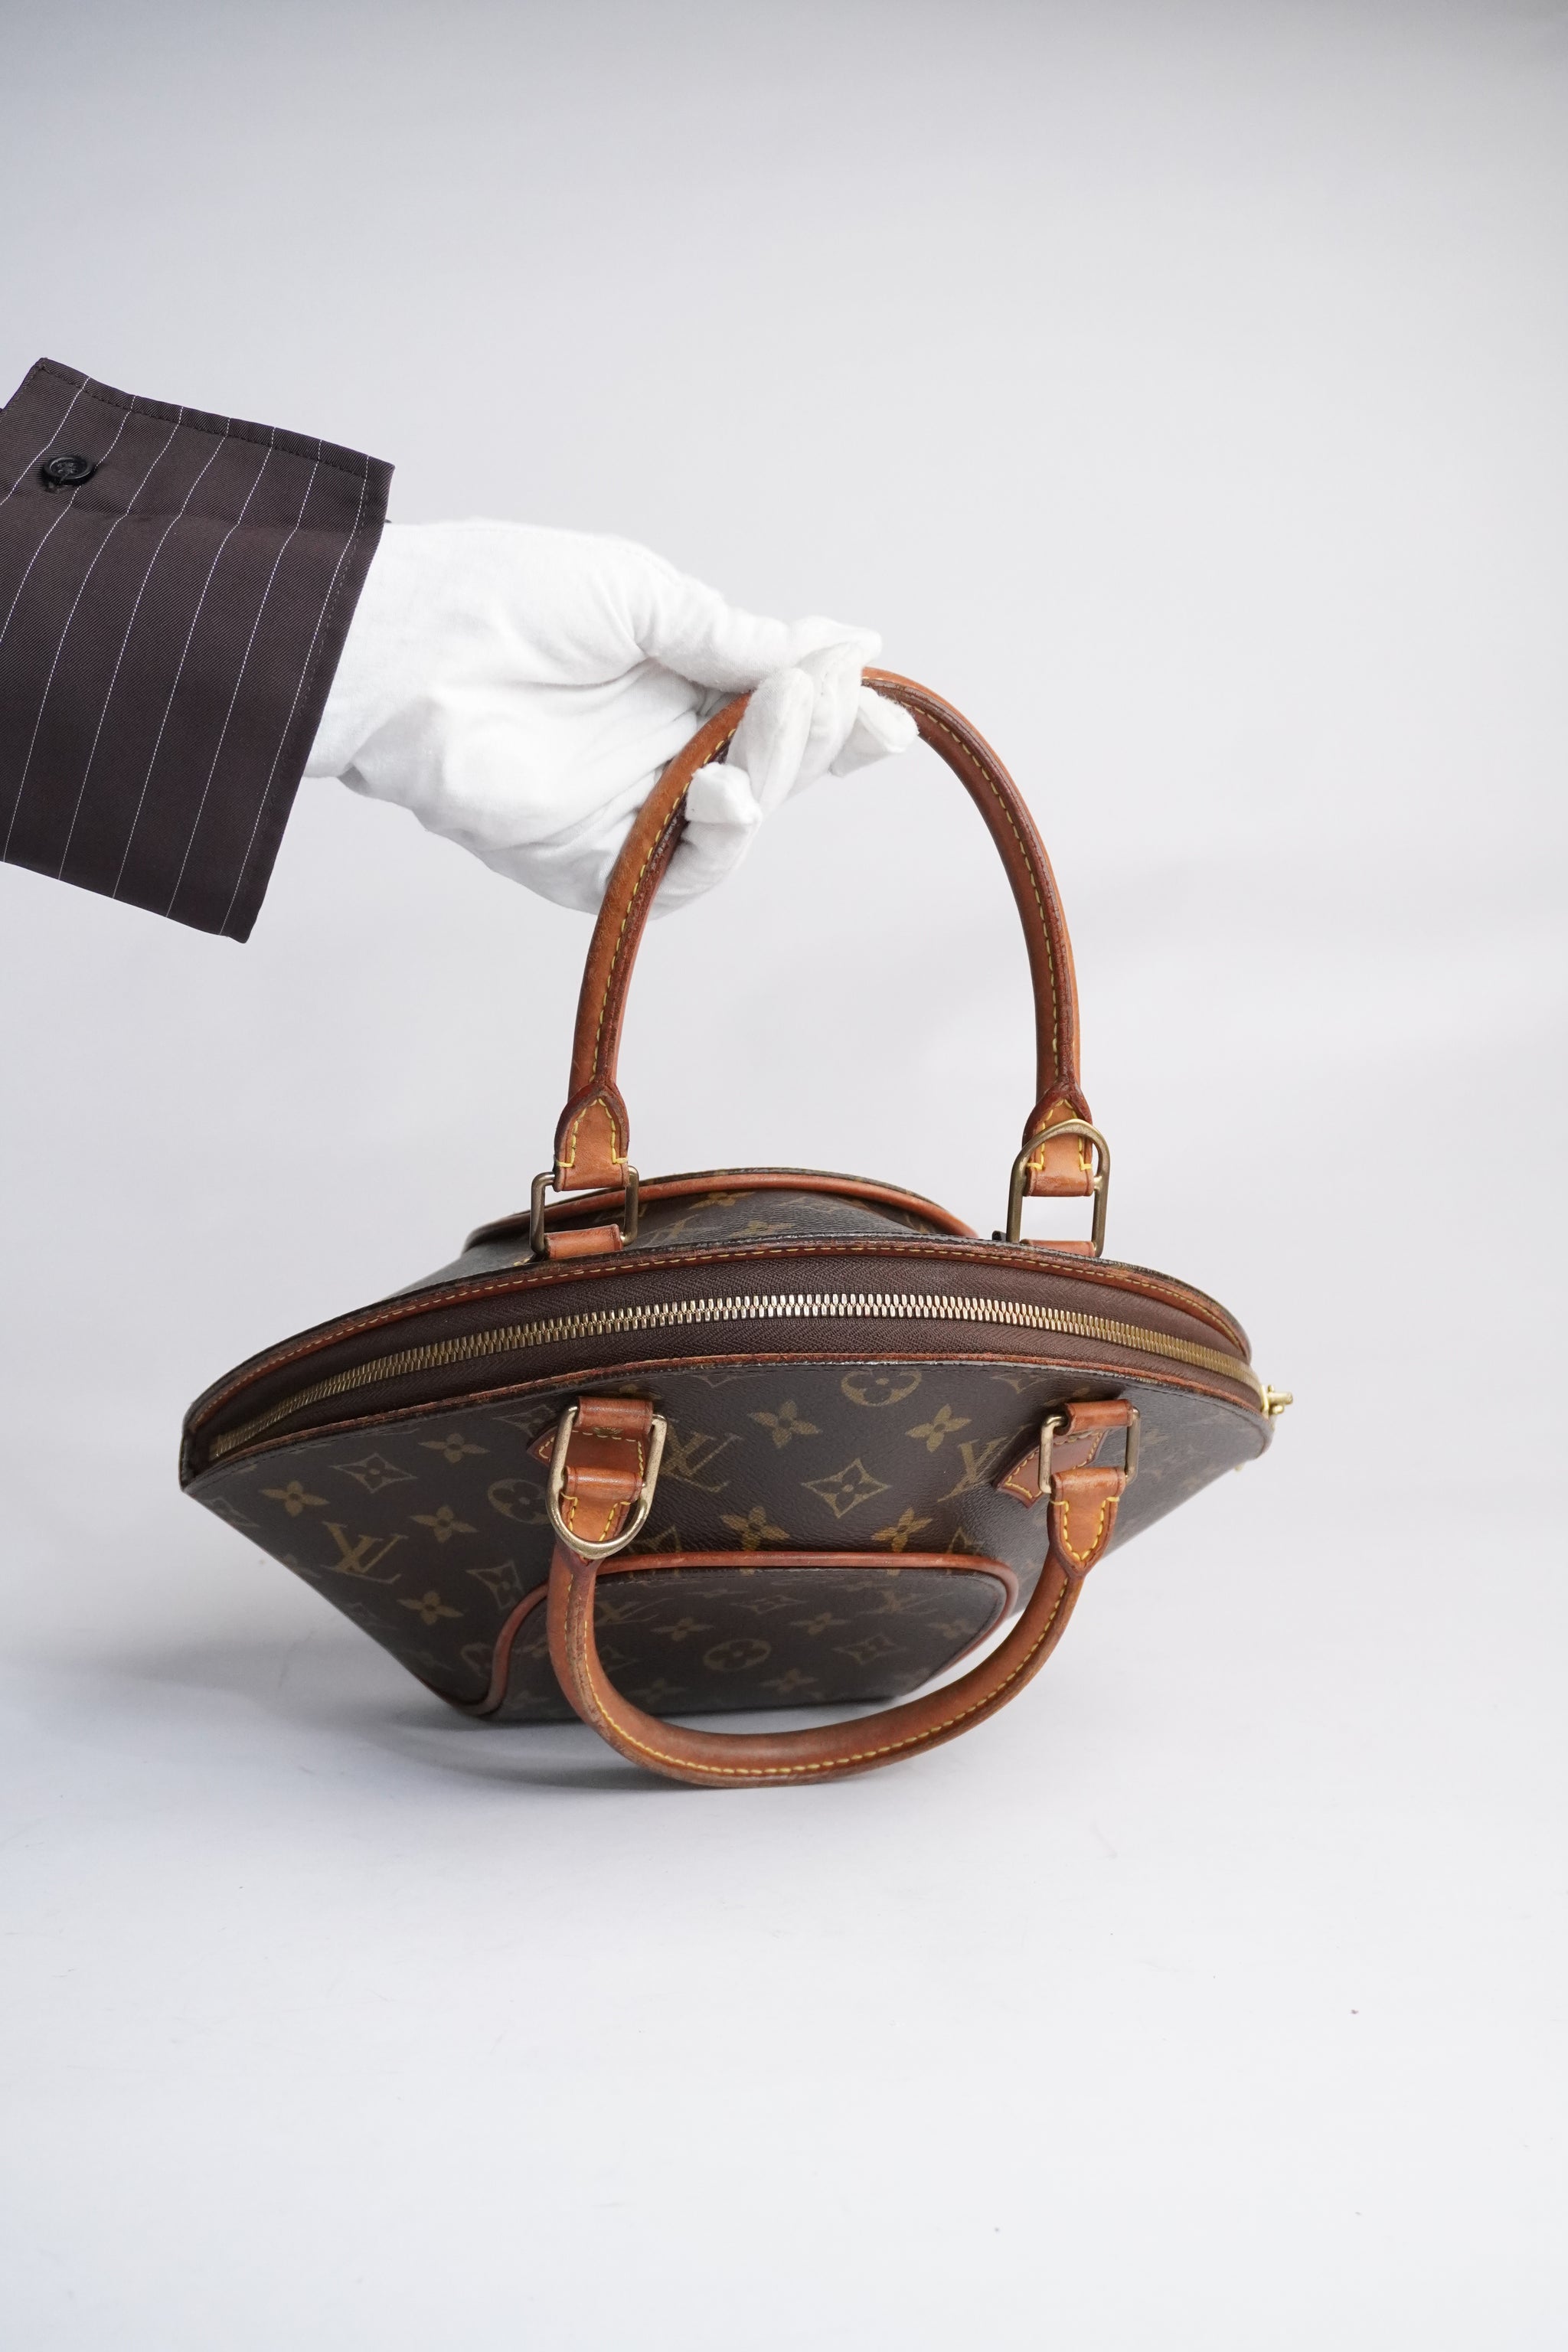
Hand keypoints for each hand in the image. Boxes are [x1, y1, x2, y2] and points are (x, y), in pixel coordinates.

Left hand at [306, 522, 914, 913]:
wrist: (410, 648)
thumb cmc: (505, 599)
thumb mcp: (644, 596)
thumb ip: (739, 638)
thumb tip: (845, 643)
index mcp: (673, 684)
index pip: (776, 713)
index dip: (835, 714)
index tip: (885, 703)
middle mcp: (659, 755)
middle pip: (775, 772)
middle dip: (821, 736)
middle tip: (834, 696)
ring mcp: (631, 814)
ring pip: (744, 823)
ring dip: (780, 773)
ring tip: (787, 711)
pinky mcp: (596, 869)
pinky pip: (685, 876)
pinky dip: (723, 839)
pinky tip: (727, 789)